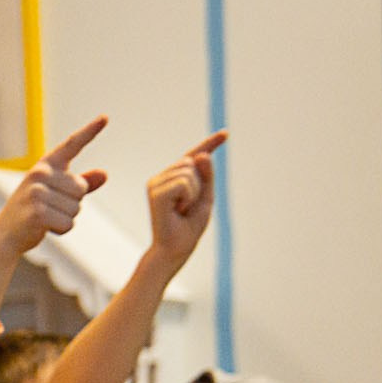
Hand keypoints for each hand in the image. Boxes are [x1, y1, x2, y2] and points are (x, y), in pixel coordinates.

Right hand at [0, 117, 108, 256]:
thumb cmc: (32, 211)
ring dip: (65, 218)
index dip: (90, 131)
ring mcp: (37, 193)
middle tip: (49, 208)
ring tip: (44, 218)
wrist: (5, 234)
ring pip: (76, 208)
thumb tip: (105, 174)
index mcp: (45, 165)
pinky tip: (44, 227)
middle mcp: (40, 174)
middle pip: (81, 188)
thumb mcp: (56, 193)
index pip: (72, 145)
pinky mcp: (37, 212)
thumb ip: (81, 183)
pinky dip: (61, 230)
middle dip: (72, 203)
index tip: (105, 118)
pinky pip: (68, 223)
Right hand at [146, 131, 225, 266]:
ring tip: (182, 209)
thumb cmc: (189, 227)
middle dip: (200, 183)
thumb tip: (200, 155)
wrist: (175, 249)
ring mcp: (156, 184)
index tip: (226, 133)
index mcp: (173, 178)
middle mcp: (162, 177)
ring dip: (194, 192)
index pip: (194, 155)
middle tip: (187, 206)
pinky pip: (183, 182)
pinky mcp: (155, 192)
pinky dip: (188, 196)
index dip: (210, 143)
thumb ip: (207, 176)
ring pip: (189, 171)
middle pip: (192, 161)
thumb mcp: (206, 198)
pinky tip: (178, 209)